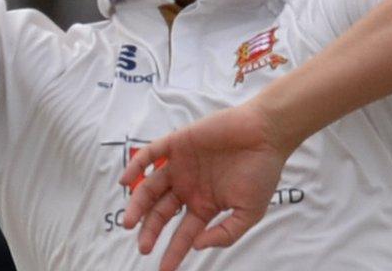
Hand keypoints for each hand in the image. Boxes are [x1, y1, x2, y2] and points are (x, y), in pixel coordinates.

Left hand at [118, 103, 289, 270]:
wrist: (265, 133)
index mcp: (205, 204)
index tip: (163, 269)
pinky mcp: (177, 143)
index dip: (174, 251)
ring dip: (137, 204)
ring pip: (150, 187)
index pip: (183, 232)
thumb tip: (197, 245)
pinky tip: (126, 181)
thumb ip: (226, 233)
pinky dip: (136, 166)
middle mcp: (188, 187)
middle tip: (143, 247)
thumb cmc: (262, 171)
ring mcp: (181, 165)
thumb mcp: (249, 212)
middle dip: (150, 230)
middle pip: (161, 212)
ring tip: (129, 223)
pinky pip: (150, 154)